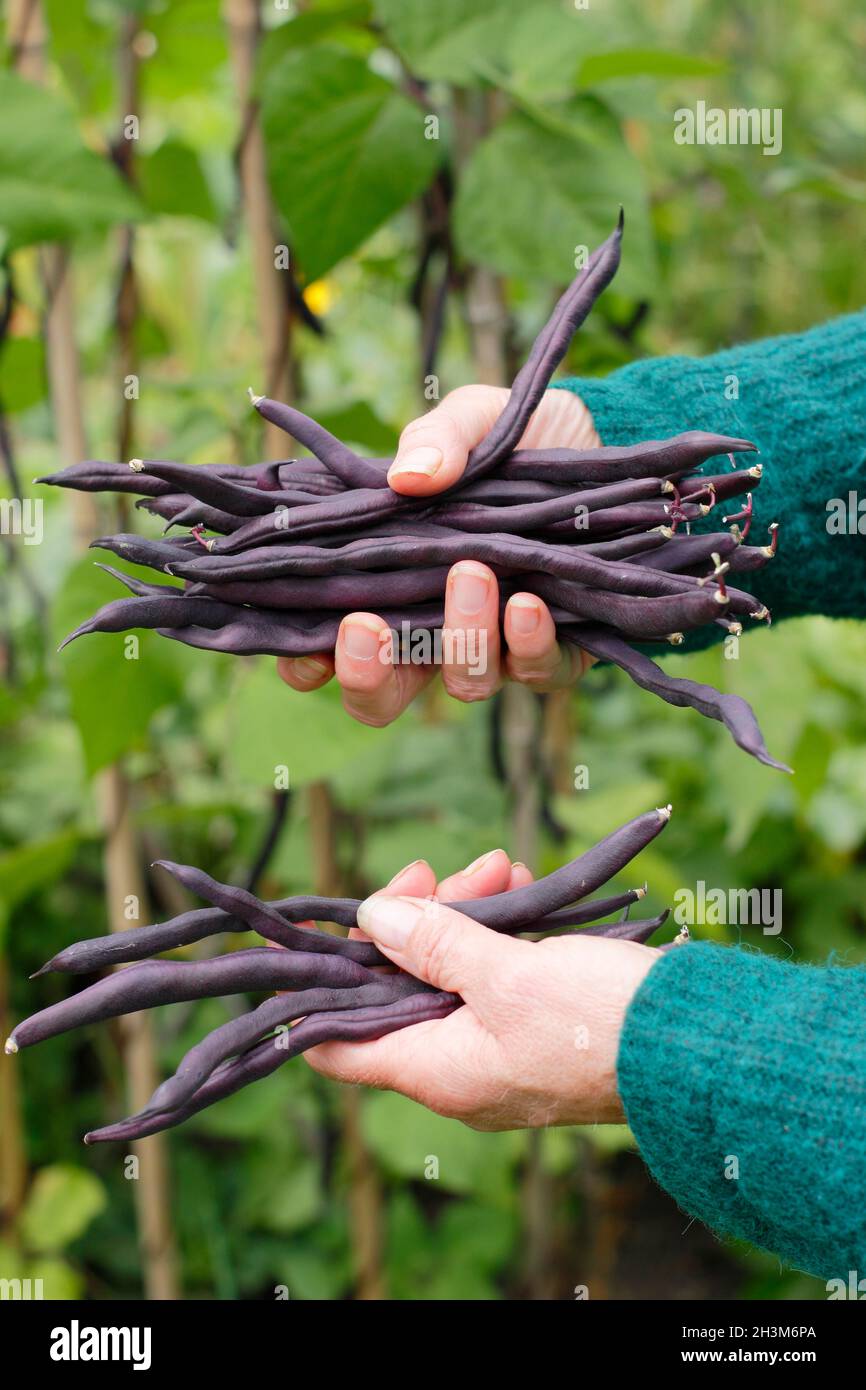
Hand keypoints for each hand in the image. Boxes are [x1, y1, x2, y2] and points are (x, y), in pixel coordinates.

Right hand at [277, 386, 598, 724]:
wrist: (601, 440)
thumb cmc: (511, 442)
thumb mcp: (465, 422)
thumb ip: (434, 441)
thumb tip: (410, 477)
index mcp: (387, 589)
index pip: (326, 650)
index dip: (306, 665)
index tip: (303, 647)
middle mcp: (433, 634)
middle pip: (383, 697)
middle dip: (366, 677)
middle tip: (363, 628)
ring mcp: (494, 649)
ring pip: (464, 683)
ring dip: (460, 637)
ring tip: (470, 573)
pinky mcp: (557, 650)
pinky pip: (538, 672)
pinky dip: (528, 644)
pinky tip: (527, 602)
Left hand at [304, 851, 657, 1130]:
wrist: (704, 1048)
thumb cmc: (603, 1022)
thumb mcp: (509, 976)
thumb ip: (436, 945)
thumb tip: (372, 918)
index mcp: (439, 1071)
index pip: (337, 1046)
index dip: (313, 991)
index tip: (310, 934)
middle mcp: (461, 1067)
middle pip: (397, 988)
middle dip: (410, 922)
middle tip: (436, 871)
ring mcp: (500, 1046)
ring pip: (449, 971)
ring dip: (464, 914)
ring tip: (500, 865)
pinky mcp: (539, 1023)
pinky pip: (495, 973)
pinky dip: (500, 930)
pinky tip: (521, 885)